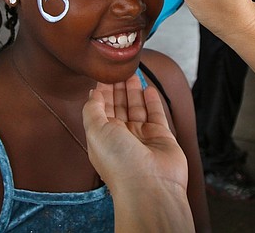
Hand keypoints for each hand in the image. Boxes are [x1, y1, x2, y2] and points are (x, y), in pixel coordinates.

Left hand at [83, 75, 187, 193]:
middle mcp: (122, 137)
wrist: (150, 186)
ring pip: (137, 107)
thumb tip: (92, 93)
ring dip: (133, 90)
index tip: (102, 74)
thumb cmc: (120, 163)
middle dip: (118, 88)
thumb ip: (92, 109)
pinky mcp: (161, 136)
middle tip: (119, 69)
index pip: (101, 109)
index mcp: (103, 137)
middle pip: (119, 106)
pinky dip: (152, 100)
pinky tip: (148, 88)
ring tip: (132, 72)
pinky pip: (156, 114)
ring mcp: (142, 136)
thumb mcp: (95, 131)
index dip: (102, 92)